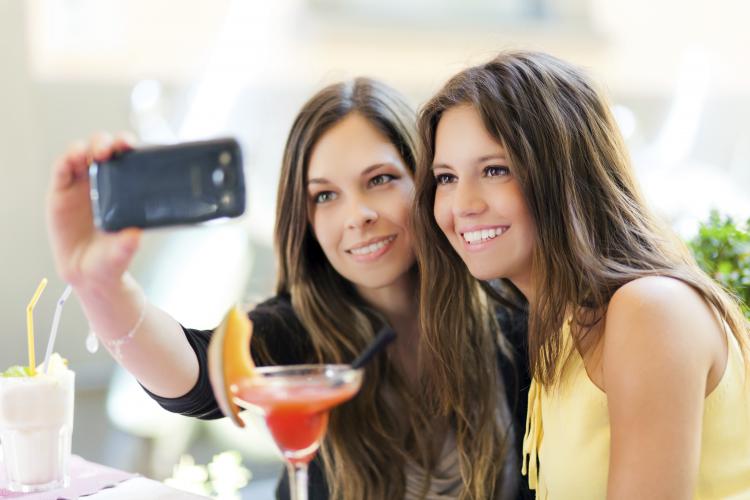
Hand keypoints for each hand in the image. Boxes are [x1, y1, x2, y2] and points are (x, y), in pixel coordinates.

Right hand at [47, 132, 141, 291]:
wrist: (88, 273)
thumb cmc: (111, 257)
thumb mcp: (122, 253)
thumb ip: (128, 245)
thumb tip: (135, 235)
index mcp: (125, 189)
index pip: (127, 159)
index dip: (128, 147)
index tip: (131, 145)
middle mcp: (104, 182)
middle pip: (104, 149)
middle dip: (106, 142)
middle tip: (107, 152)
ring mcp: (81, 184)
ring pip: (81, 154)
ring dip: (83, 148)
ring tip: (87, 155)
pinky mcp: (61, 191)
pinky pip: (61, 169)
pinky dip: (65, 161)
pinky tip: (70, 161)